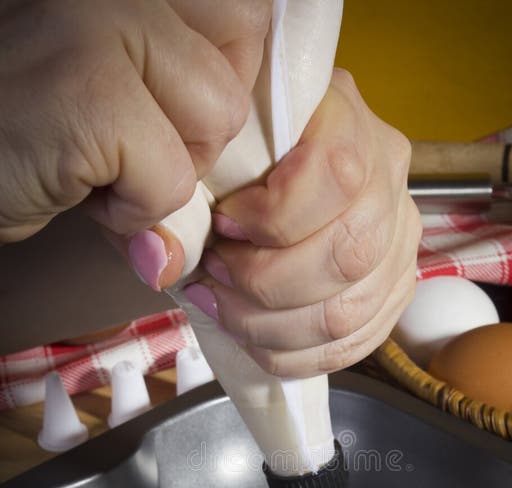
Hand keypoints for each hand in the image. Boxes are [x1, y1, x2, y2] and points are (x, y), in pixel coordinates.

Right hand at [0, 0, 270, 241]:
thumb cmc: (18, 129)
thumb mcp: (114, 97)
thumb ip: (182, 109)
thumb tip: (254, 164)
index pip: (244, 16)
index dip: (222, 86)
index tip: (172, 120)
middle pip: (240, 62)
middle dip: (200, 132)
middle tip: (132, 147)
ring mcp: (102, 21)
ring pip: (215, 118)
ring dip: (166, 171)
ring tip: (97, 165)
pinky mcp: (88, 89)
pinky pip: (172, 178)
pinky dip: (130, 211)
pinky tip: (74, 190)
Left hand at [184, 69, 420, 375]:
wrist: (283, 164)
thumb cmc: (242, 152)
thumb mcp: (220, 136)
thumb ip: (198, 174)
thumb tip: (164, 256)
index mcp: (349, 122)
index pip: (335, 175)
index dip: (272, 216)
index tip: (222, 227)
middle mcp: (388, 180)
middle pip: (346, 255)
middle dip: (264, 284)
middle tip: (215, 278)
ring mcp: (399, 241)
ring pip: (347, 312)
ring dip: (272, 328)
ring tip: (226, 311)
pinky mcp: (395, 290)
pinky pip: (353, 344)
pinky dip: (295, 355)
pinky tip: (255, 340)